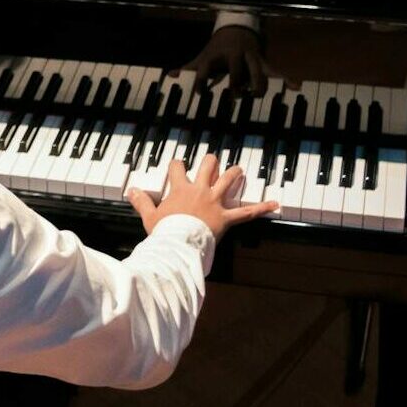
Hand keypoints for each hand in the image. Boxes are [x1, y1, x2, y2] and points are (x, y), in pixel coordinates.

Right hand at [127, 154, 277, 241]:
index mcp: (180, 189)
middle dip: (210, 162)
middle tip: (211, 163)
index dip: (177, 165)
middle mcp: (200, 190)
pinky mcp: (226, 217)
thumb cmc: (164, 232)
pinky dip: (262, 208)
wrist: (178, 244)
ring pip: (229, 179)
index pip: (177, 168)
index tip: (177, 166)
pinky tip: (274, 204)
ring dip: (235, 173)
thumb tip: (131, 191)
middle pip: (208, 166)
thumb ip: (141, 201)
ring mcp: (215, 202)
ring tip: (238, 171)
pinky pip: (247, 211)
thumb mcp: (149, 216)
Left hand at [178, 26, 297, 95]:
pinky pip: (276, 70)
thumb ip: (189, 68)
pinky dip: (286, 77)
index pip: (206, 68)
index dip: (202, 81)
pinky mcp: (262, 61)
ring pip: (258, 71)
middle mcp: (234, 56)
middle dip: (236, 83)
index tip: (201, 93)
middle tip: (235, 97)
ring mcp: (250, 58)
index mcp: (216, 56)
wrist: (236, 28)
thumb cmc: (216, 48)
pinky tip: (295, 85)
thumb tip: (170, 75)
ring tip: (255, 96)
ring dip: (258, 85)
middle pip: (236, 70)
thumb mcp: (202, 56)